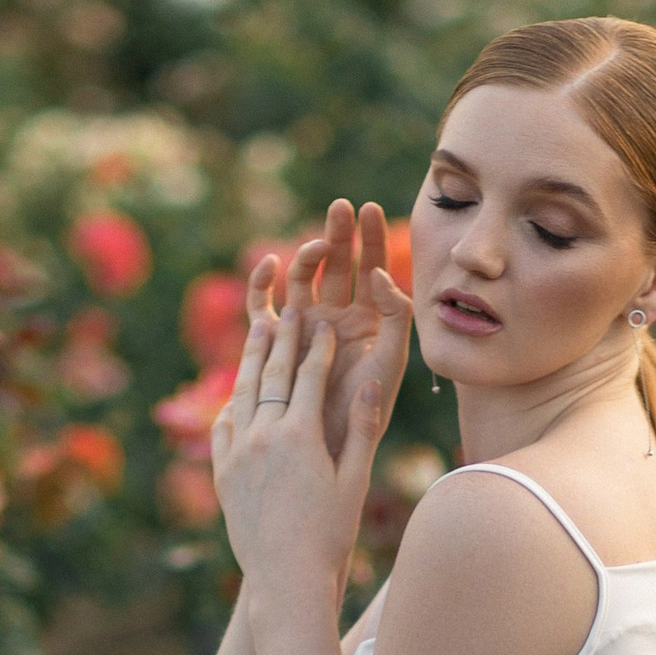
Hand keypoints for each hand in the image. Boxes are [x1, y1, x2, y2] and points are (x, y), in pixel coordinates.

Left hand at [209, 266, 401, 602]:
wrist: (284, 579)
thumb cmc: (330, 534)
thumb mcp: (354, 482)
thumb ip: (362, 429)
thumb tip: (371, 380)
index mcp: (301, 435)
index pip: (311, 375)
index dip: (319, 346)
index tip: (325, 322)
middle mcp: (263, 437)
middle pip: (273, 374)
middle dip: (284, 338)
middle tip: (291, 310)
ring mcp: (237, 454)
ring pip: (243, 393)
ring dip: (253, 359)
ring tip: (259, 331)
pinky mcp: (222, 473)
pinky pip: (222, 427)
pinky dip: (232, 404)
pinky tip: (237, 395)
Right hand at [272, 198, 411, 462]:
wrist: (334, 446)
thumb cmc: (368, 409)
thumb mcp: (391, 359)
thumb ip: (393, 313)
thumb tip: (377, 273)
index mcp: (369, 320)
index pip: (372, 268)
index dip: (371, 238)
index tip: (370, 209)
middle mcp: (337, 317)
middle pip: (337, 266)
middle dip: (339, 234)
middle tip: (339, 208)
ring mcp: (306, 327)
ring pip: (303, 279)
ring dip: (307, 256)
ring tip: (316, 246)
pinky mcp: (278, 341)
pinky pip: (264, 306)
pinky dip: (261, 284)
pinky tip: (269, 266)